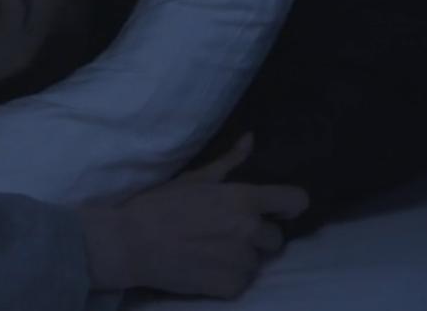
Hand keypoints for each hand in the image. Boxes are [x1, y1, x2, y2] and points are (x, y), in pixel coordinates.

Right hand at [79, 133, 308, 296]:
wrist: (130, 243)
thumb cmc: (159, 204)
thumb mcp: (194, 177)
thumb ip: (229, 161)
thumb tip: (251, 139)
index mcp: (244, 199)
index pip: (296, 201)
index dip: (289, 205)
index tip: (278, 210)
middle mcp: (250, 230)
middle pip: (275, 238)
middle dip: (255, 236)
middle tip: (225, 233)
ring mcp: (242, 262)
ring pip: (257, 262)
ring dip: (241, 258)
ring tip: (210, 252)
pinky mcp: (231, 287)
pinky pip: (241, 282)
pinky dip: (227, 278)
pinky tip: (204, 269)